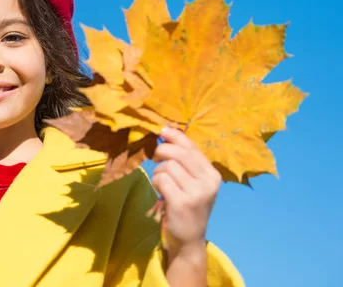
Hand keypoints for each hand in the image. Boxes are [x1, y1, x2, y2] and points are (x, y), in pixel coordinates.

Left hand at [151, 126, 221, 259]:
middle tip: (155, 158)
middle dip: (162, 151)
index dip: (175, 135)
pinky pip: (161, 179)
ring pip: (167, 166)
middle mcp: (208, 182)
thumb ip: (185, 160)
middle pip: (178, 153)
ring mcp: (197, 193)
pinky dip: (156, 183)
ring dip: (158, 172)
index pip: (192, 147)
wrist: (189, 238)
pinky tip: (161, 192)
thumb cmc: (188, 204)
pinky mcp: (182, 202)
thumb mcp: (194, 182)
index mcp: (213, 174)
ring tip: (162, 183)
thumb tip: (166, 131)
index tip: (161, 131)